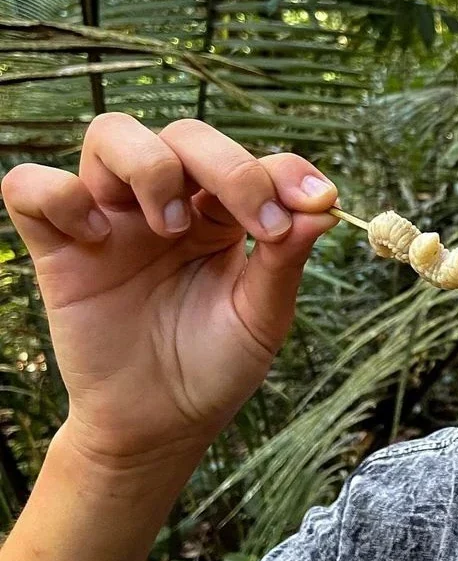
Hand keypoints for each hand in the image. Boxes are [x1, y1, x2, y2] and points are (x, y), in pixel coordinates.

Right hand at [2, 114, 340, 466]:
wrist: (158, 427)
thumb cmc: (213, 367)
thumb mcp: (261, 317)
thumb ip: (285, 260)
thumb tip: (323, 208)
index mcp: (220, 215)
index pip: (250, 161)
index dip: (282, 171)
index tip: (314, 203)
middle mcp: (166, 204)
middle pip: (184, 135)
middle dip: (227, 164)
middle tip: (254, 221)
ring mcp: (110, 219)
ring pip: (110, 134)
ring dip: (149, 165)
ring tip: (167, 227)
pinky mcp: (58, 247)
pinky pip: (30, 186)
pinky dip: (59, 194)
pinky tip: (96, 238)